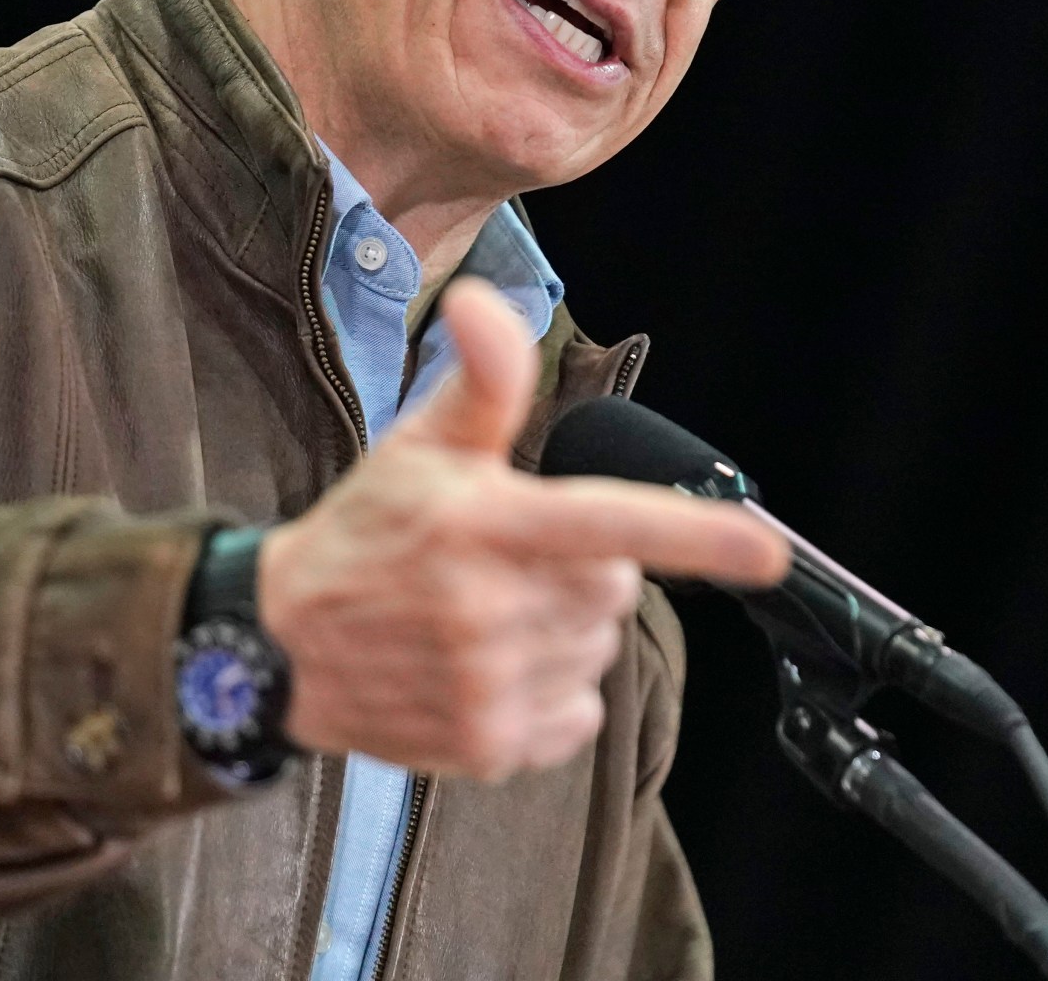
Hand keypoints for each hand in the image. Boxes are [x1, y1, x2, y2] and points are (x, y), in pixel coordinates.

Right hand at [259, 277, 788, 781]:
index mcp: (487, 526)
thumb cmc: (365, 533)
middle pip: (616, 589)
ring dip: (563, 632)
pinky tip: (487, 668)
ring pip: (597, 650)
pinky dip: (550, 692)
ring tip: (486, 616)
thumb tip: (486, 302)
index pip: (610, 525)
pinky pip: (576, 714)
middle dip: (584, 570)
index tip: (767, 551)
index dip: (698, 539)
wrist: (279, 646)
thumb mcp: (419, 446)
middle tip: (509, 561)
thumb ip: (482, 381)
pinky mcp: (488, 745)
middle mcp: (492, 611)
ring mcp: (490, 686)